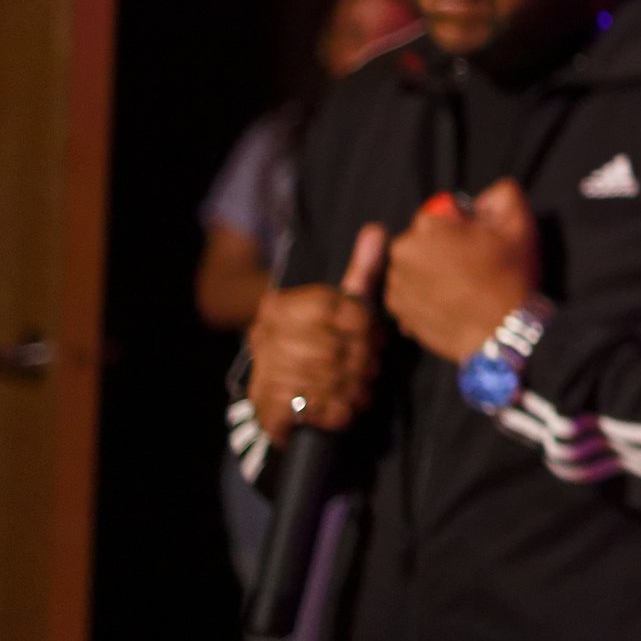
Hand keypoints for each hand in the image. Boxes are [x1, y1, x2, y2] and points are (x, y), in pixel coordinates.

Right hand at [248, 225, 386, 443]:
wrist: (285, 393)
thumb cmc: (326, 341)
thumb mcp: (345, 304)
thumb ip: (361, 271)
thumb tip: (377, 230)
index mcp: (280, 306)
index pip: (330, 307)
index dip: (362, 323)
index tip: (377, 336)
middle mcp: (264, 335)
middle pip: (331, 346)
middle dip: (362, 360)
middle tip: (374, 367)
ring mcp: (262, 370)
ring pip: (324, 378)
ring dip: (353, 387)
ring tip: (364, 387)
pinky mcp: (266, 405)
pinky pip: (312, 407)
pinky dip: (337, 410)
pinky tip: (347, 407)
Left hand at [384, 180, 537, 363]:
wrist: (502, 335)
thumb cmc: (510, 279)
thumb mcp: (520, 226)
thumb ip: (502, 194)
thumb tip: (482, 198)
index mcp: (426, 228)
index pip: (437, 216)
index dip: (458, 229)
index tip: (476, 246)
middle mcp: (402, 254)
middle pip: (421, 241)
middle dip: (439, 249)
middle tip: (470, 268)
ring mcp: (396, 285)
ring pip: (412, 267)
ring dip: (429, 272)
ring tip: (460, 289)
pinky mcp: (397, 312)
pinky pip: (408, 293)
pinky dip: (424, 295)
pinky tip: (450, 303)